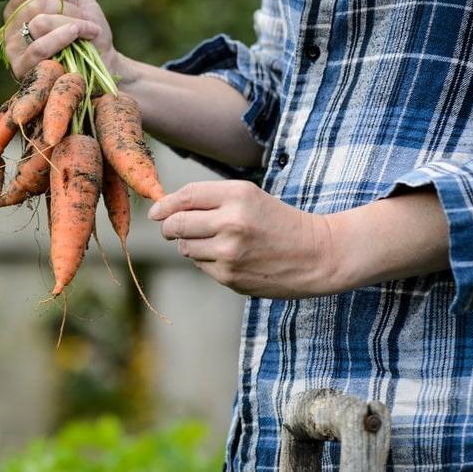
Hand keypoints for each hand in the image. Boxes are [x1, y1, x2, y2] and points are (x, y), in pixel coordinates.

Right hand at [3, 0, 119, 78]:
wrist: (103, 61)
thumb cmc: (87, 29)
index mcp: (17, 7)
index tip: (74, 2)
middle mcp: (10, 27)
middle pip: (35, 4)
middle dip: (69, 7)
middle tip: (84, 18)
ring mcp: (13, 49)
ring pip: (40, 23)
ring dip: (73, 22)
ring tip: (88, 30)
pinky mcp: (21, 69)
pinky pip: (40, 47)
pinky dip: (65, 37)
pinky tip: (82, 35)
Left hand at [148, 180, 338, 298]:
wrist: (316, 255)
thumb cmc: (278, 221)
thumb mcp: (249, 197)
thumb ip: (209, 199)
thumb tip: (162, 210)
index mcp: (238, 196)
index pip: (185, 196)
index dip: (164, 204)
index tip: (155, 211)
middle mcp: (232, 223)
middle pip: (176, 224)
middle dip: (168, 226)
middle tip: (171, 227)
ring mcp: (230, 252)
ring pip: (184, 247)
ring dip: (189, 244)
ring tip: (214, 241)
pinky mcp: (230, 276)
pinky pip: (200, 266)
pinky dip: (206, 261)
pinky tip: (229, 257)